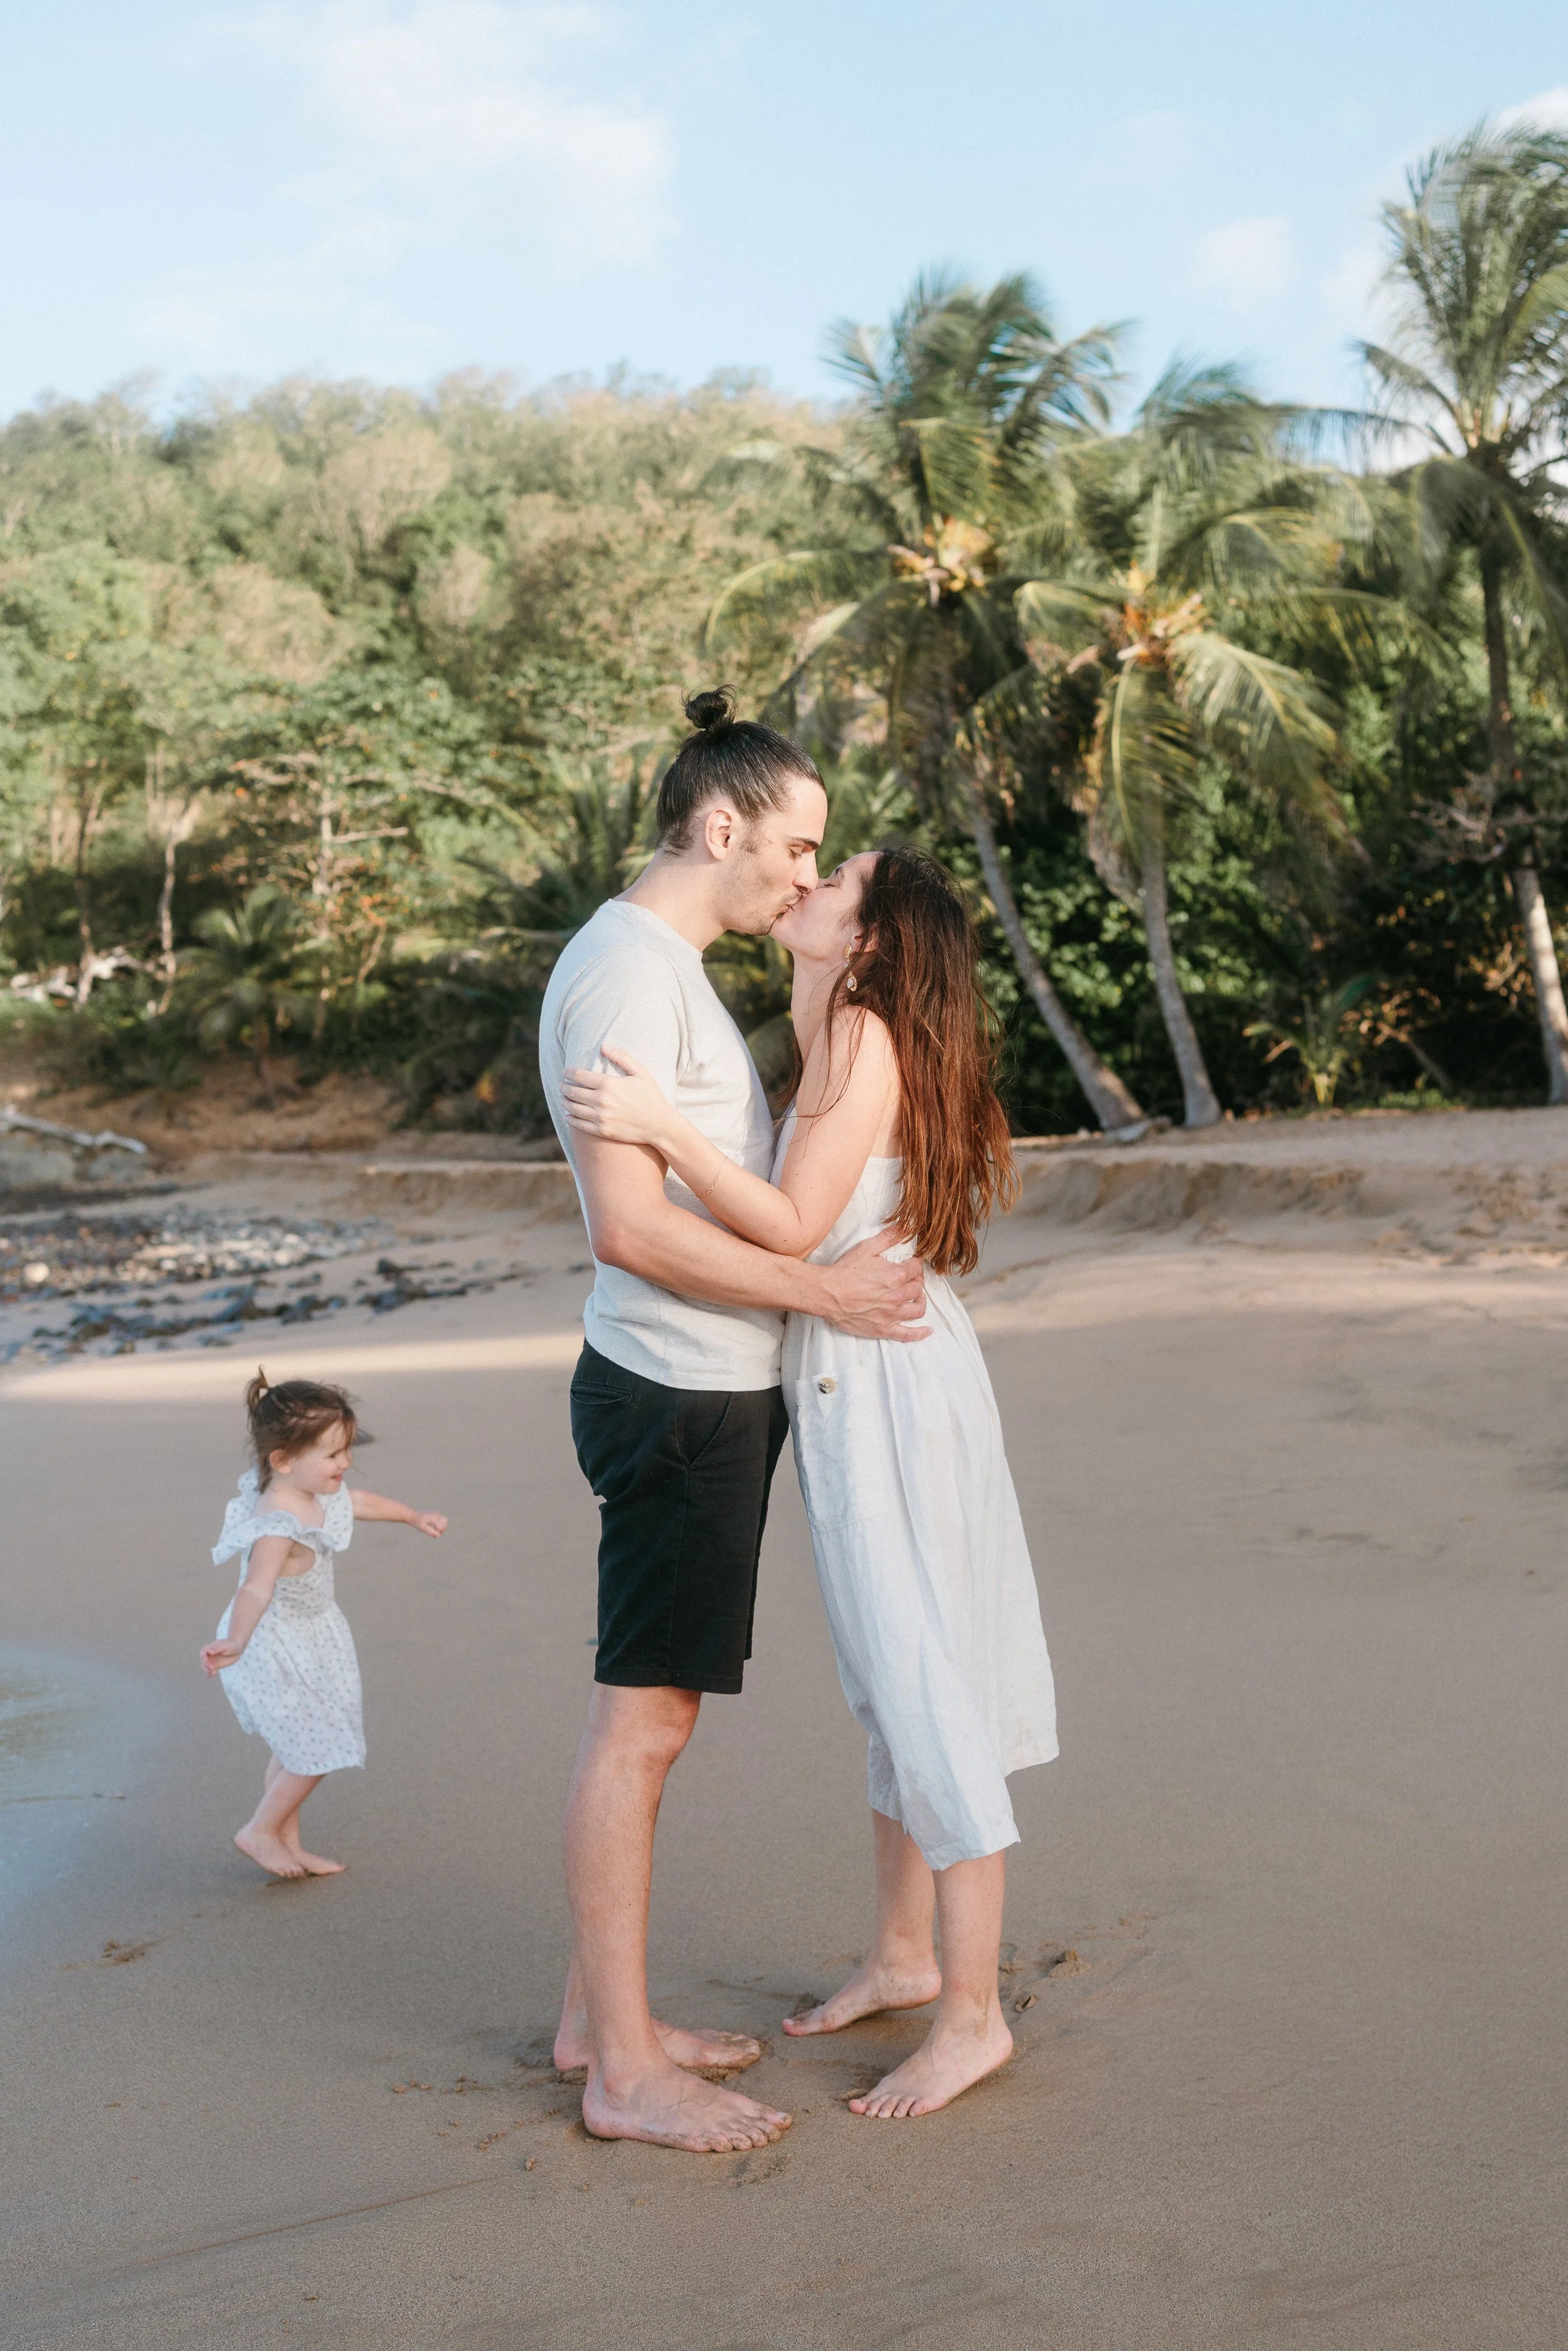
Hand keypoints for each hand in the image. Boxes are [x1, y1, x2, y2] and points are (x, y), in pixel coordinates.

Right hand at [201, 1638, 242, 1674]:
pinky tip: (214, 1674)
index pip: (203, 1652)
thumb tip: (209, 1651)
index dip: (203, 1657)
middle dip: (206, 1665)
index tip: (206, 1660)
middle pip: (203, 1661)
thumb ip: (217, 1648)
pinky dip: (210, 1674)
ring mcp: (212, 1661)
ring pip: (206, 1667)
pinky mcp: (215, 1666)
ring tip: (214, 1672)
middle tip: (212, 1668)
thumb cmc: (231, 1645)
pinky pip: (210, 1671)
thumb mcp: (225, 1646)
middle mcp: (209, 1655)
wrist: (237, 1649)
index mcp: (210, 1647)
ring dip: (208, 1671)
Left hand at [408, 1510, 447, 1537]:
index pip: (441, 1526)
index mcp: (433, 1518)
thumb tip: (438, 1535)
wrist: (412, 1515)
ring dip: (442, 1527)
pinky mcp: (435, 1514)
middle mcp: (436, 1514)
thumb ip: (430, 1531)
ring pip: (445, 1520)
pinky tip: (434, 1528)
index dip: (439, 1533)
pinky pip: (441, 1519)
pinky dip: (440, 1524)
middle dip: (442, 1529)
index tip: (433, 1536)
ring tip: (436, 1531)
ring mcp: (436, 1513)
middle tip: (436, 1534)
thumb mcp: (422, 1528)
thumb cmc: (417, 1522)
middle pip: (445, 1523)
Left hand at [562, 1048, 673, 1147]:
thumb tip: (603, 1046)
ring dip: (564, 1101)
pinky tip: (568, 1114)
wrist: (659, 1124)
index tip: (566, 1071)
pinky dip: (570, 1118)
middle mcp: (601, 1100)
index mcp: (608, 1084)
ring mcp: (600, 1117)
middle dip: (564, 1087)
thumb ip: (622, 1057)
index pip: (580, 1075)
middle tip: (562, 1085)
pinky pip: (579, 1124)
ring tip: (563, 1098)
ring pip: (573, 1108)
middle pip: (573, 1092)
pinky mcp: (602, 1131)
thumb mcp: (640, 1072)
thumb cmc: (651, 1096)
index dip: (569, 1072)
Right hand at [817, 1227, 928, 1341]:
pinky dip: (920, 1333)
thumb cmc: (844, 1271)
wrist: (826, 1293)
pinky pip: (908, 1334)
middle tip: (910, 1278)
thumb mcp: (867, 1248)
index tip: (912, 1263)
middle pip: (918, 1288)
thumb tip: (905, 1226)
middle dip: (917, 1280)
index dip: (915, 1263)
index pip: (916, 1268)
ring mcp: (892, 1314)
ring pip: (918, 1309)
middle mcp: (898, 1296)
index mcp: (896, 1275)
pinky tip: (927, 1330)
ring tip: (916, 1297)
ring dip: (920, 1301)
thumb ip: (888, 1237)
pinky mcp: (884, 1329)